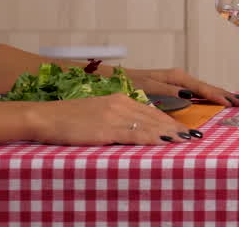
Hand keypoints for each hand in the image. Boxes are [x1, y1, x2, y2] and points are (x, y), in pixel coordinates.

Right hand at [24, 92, 196, 145]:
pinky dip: (153, 138)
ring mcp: (114, 115)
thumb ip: (116, 117)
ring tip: (185, 139)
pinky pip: (135, 134)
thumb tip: (133, 129)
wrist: (45, 117)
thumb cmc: (68, 118)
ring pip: (148, 124)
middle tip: (193, 135)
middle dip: (175, 126)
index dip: (168, 120)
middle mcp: (120, 104)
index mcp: (119, 98)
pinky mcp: (106, 128)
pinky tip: (164, 141)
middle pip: (154, 116)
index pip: (150, 110)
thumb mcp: (97, 113)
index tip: (182, 128)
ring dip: (169, 132)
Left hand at [126, 67, 238, 106]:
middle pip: (207, 87)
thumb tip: (189, 96)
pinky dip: (208, 95)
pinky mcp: (174, 87)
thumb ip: (167, 91)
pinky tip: (214, 100)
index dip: (217, 95)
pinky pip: (197, 91)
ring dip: (218, 95)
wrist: (115, 78)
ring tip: (234, 101)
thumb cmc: (130, 83)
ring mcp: (178, 82)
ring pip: (203, 89)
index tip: (231, 102)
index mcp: (176, 78)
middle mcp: (180, 78)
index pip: (202, 88)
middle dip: (224, 94)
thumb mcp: (147, 87)